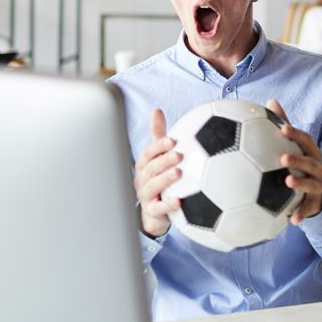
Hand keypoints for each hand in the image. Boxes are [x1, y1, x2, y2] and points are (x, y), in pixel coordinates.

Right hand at [133, 109, 181, 237]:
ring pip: (152, 186)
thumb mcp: (159, 156)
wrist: (154, 211)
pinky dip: (167, 205)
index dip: (159, 146)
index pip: (149, 152)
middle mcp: (143, 178)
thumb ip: (159, 136)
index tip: (172, 140)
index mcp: (145, 163)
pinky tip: (179, 201)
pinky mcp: (152, 210)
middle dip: (163, 160)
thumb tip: (156, 110)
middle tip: (178, 155)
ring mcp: (146, 195)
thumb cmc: (158, 178)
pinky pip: (158, 208)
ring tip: (178, 173)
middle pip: (150, 168)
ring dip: (164, 179)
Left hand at [268, 99, 321, 223]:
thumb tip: (271, 100)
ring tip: (287, 183)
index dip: (296, 134)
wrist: (315, 194)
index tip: (283, 129)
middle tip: (283, 158)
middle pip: (312, 162)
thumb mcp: (293, 145)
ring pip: (313, 185)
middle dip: (299, 160)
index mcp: (311, 152)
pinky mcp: (314, 205)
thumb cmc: (299, 164)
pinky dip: (300, 214)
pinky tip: (291, 219)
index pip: (307, 141)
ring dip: (301, 185)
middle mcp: (318, 169)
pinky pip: (308, 210)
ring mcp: (318, 187)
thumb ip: (283, 124)